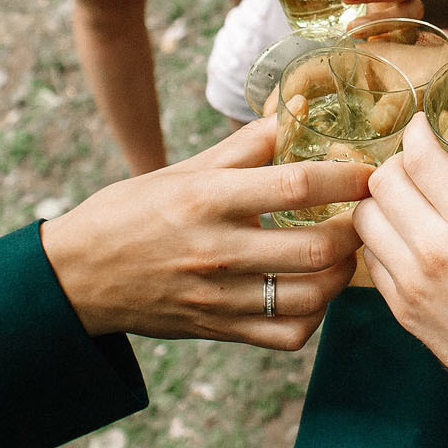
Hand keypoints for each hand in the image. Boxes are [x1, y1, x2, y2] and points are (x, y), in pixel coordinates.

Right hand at [39, 117, 371, 349]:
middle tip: (363, 217)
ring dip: (342, 277)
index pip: (296, 185)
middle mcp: (217, 249)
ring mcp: (219, 295)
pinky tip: (312, 294)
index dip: (346, 178)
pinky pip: (287, 335)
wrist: (77, 277)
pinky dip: (313, 318)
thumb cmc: (130, 213)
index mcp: (208, 198)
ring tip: (344, 256)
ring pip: (311, 298)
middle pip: (316, 249)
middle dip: (356, 232)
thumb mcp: (182, 169)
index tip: (369, 173)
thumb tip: (296, 111)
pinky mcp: (218, 329)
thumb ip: (244, 147)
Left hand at [354, 116, 447, 418]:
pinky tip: (406, 236)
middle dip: (398, 163)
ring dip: (381, 199)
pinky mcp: (399, 306)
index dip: (418, 131)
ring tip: (408, 200)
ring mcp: (412, 280)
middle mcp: (437, 246)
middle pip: (382, 179)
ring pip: (364, 215)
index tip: (427, 128)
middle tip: (420, 165)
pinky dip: (379, 237)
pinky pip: (368, 254)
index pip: (420, 154)